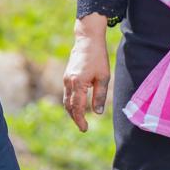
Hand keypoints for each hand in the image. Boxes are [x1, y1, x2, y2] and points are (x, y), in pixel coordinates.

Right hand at [63, 15, 110, 131]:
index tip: (85, 129)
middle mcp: (69, 82)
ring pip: (66, 101)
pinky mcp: (67, 76)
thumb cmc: (98, 57)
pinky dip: (71, 103)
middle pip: (69, 106)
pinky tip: (77, 105)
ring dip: (72, 111)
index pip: (77, 108)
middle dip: (75, 118)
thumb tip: (97, 112)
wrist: (87, 40)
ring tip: (80, 119)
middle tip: (83, 127)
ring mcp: (66, 79)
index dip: (80, 120)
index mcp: (78, 83)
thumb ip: (100, 95)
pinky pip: (67, 94)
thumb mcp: (103, 77)